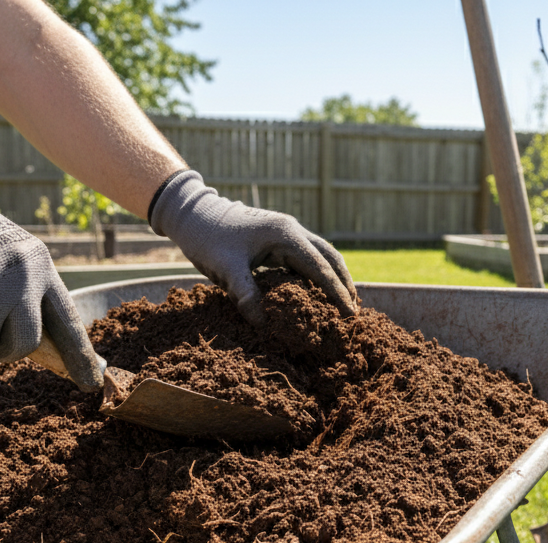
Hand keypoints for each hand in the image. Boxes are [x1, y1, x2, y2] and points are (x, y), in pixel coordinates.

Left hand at [149, 170, 357, 323]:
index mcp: (286, 235)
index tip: (348, 314)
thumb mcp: (225, 269)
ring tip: (344, 303)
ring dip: (333, 278)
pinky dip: (316, 275)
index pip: (320, 267)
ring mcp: (286, 233)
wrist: (193, 214)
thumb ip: (246, 295)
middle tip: (354, 312)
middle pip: (330, 258)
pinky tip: (317, 293)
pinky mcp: (278, 240)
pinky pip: (305, 259)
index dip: (336, 292)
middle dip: (344, 283)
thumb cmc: (209, 238)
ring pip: (320, 256)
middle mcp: (292, 230)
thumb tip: (264, 324)